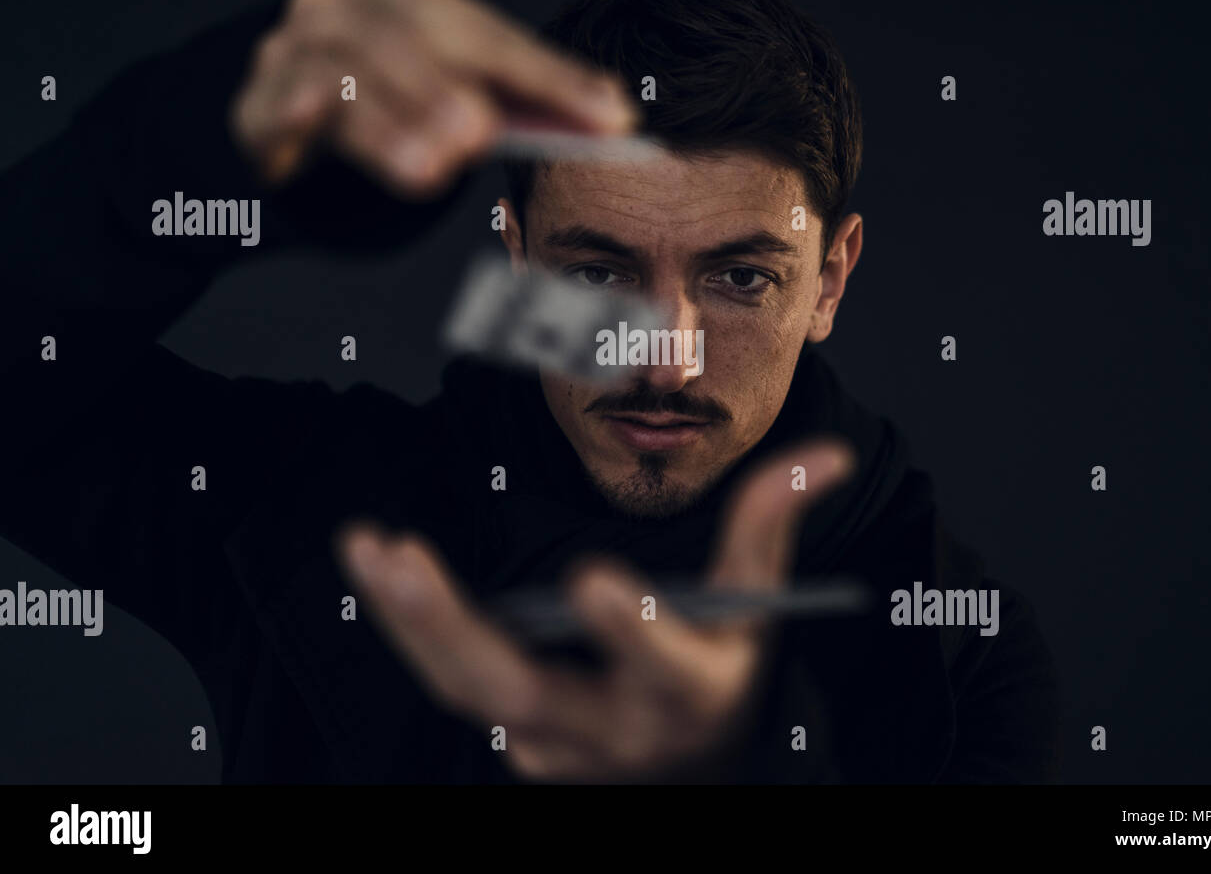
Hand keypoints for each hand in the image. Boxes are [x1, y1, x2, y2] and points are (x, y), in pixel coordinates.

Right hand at [231, 0, 638, 196]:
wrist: (284, 126)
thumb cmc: (385, 109)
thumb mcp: (453, 102)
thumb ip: (513, 104)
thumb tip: (604, 113)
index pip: (493, 35)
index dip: (553, 78)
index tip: (611, 118)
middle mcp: (353, 3)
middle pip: (415, 40)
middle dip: (454, 90)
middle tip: (484, 134)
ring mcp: (300, 42)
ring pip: (348, 70)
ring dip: (391, 118)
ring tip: (428, 164)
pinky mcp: (260, 93)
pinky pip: (281, 97)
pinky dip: (299, 108)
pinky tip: (310, 120)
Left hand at [336, 440, 853, 781]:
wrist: (684, 770)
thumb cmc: (721, 669)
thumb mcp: (755, 608)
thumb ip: (771, 527)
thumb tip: (826, 454)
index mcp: (688, 693)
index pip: (663, 669)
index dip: (634, 633)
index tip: (595, 579)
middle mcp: (613, 731)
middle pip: (524, 691)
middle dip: (455, 629)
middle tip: (403, 559)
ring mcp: (553, 746)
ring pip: (469, 691)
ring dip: (410, 622)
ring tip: (369, 546)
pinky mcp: (514, 739)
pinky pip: (455, 685)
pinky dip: (413, 628)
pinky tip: (380, 563)